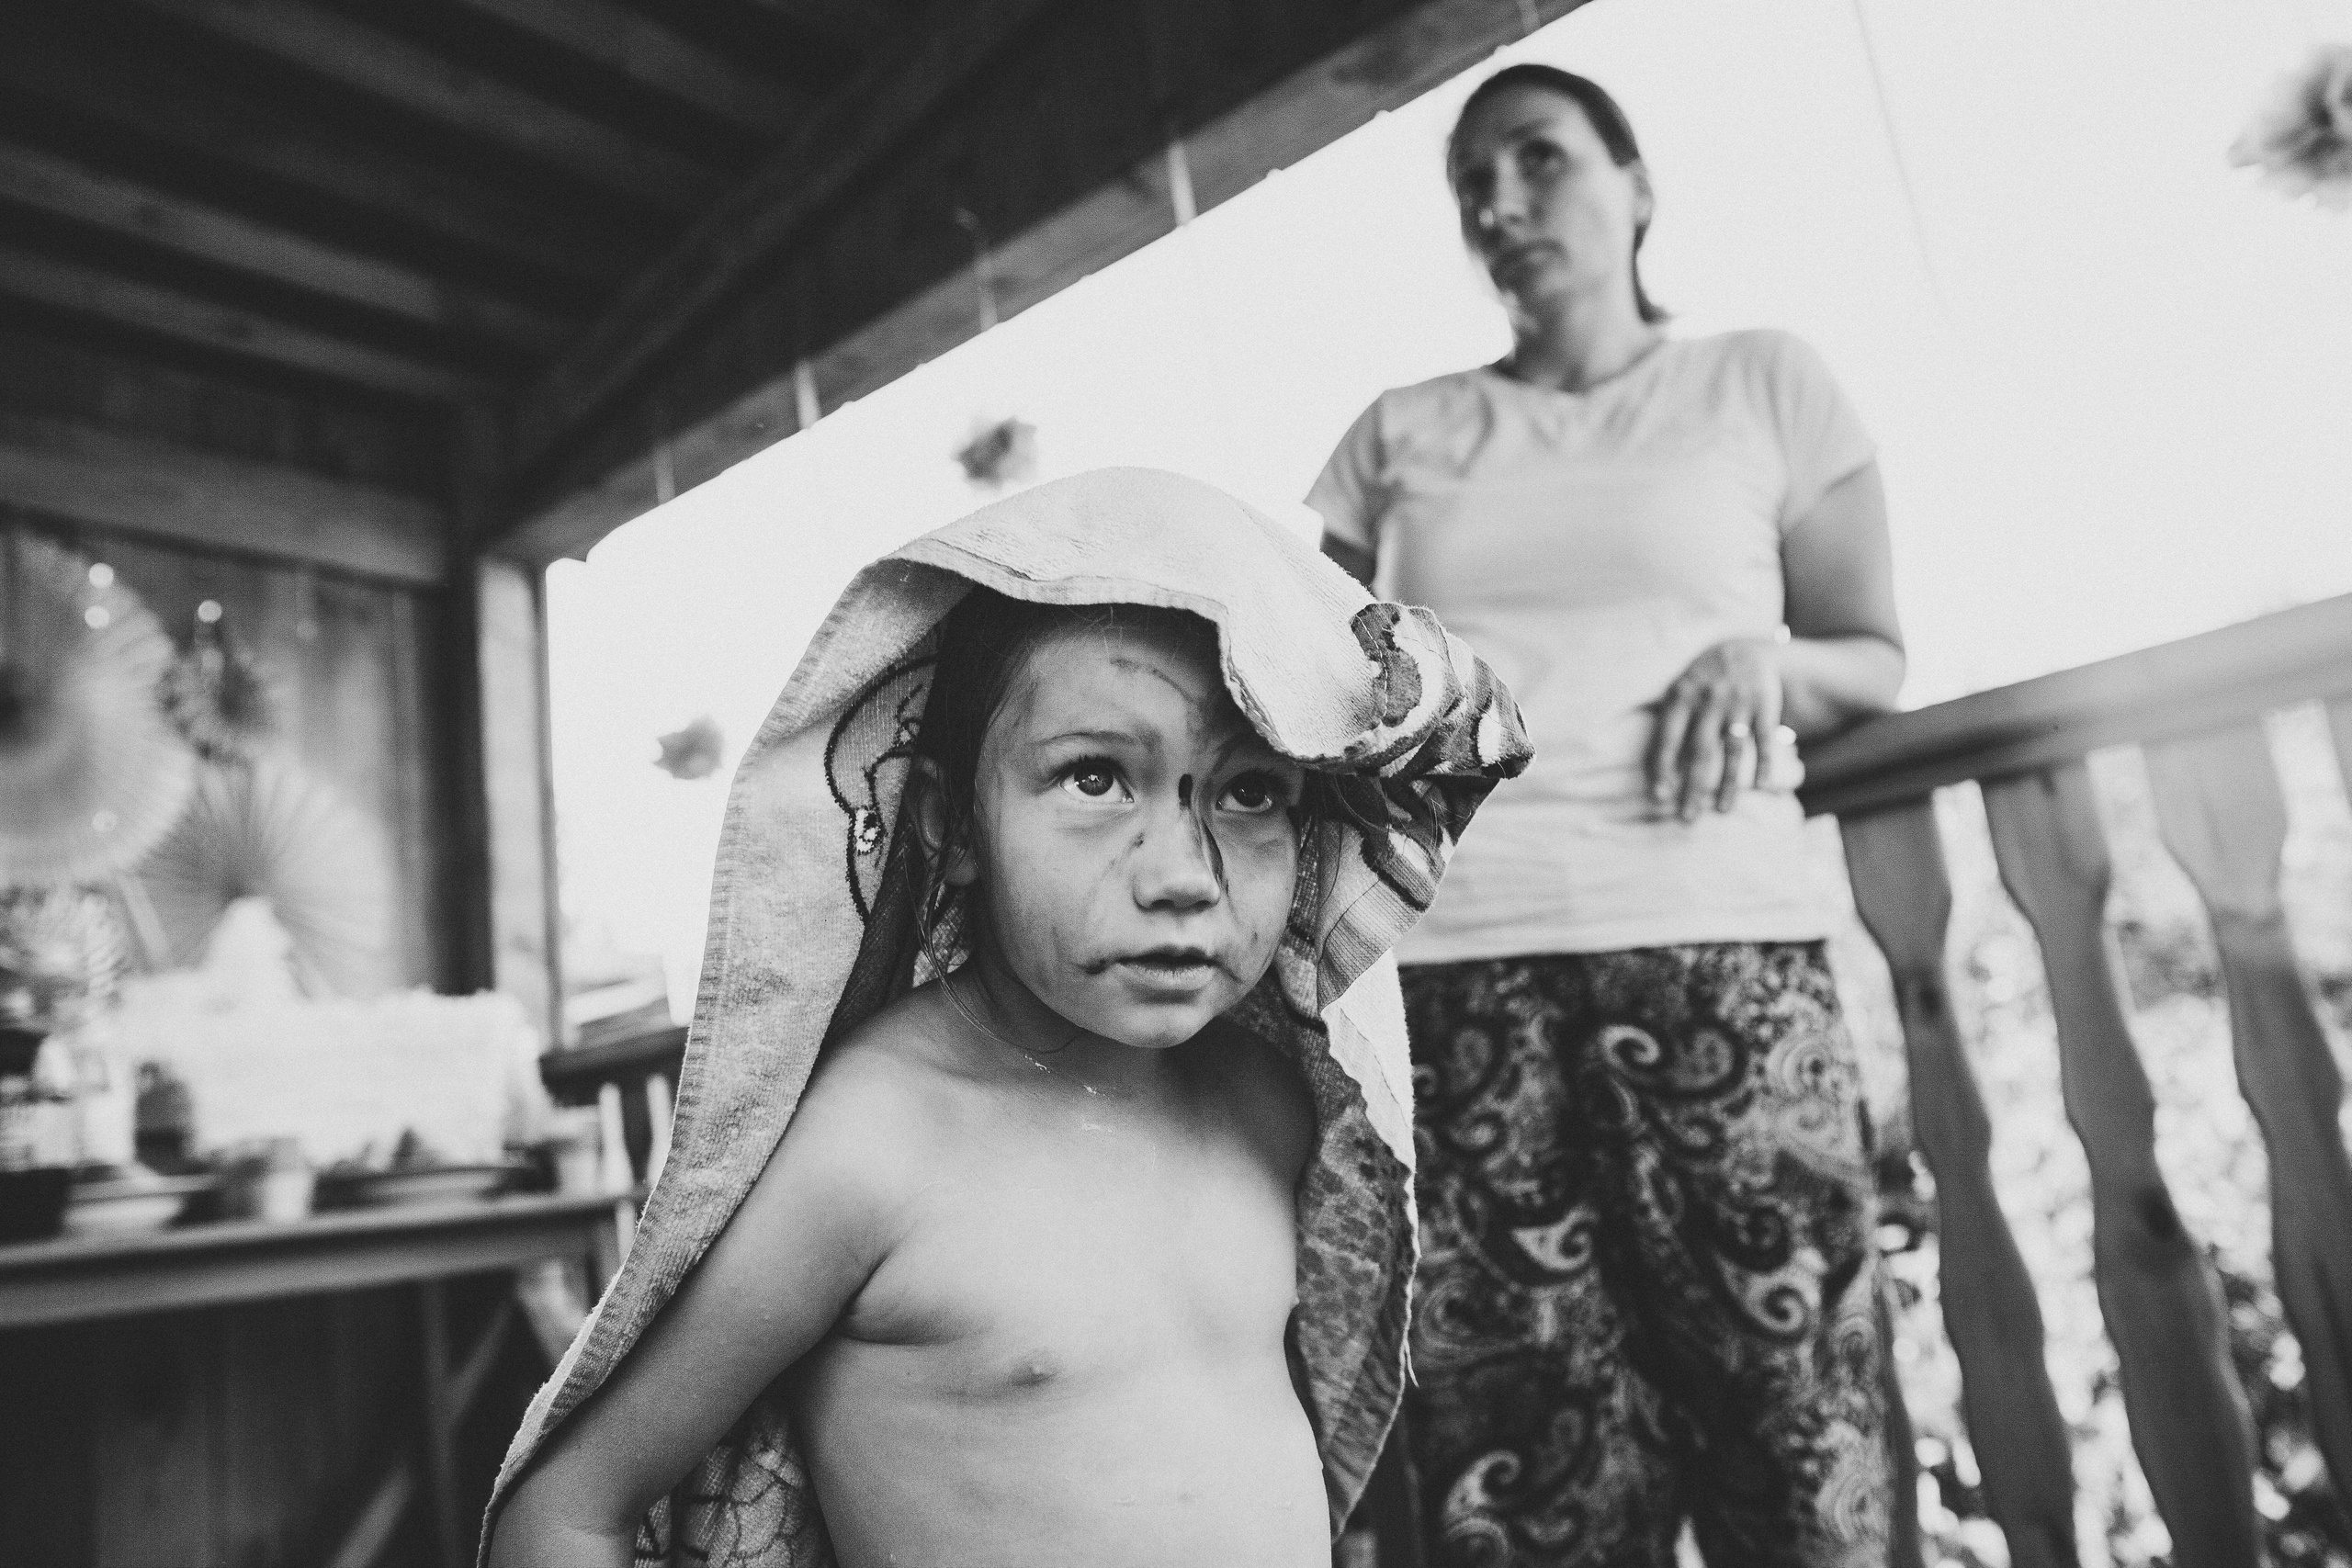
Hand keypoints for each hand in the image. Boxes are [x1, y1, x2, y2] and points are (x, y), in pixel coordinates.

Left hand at [1647, 637, 1785, 821]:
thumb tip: (1652, 768)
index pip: (1668, 738)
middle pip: (1700, 752)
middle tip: (1687, 818)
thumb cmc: (1701, 681)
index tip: (1659, 797)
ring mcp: (1739, 704)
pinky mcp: (1765, 706)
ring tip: (1722, 811)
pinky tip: (1761, 787)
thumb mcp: (1679, 690)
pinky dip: (1764, 764)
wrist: (1743, 649)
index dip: (1663, 768)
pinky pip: (1764, 740)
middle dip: (1693, 788)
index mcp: (1681, 696)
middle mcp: (1709, 701)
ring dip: (1728, 784)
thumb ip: (1667, 722)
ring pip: (1733, 751)